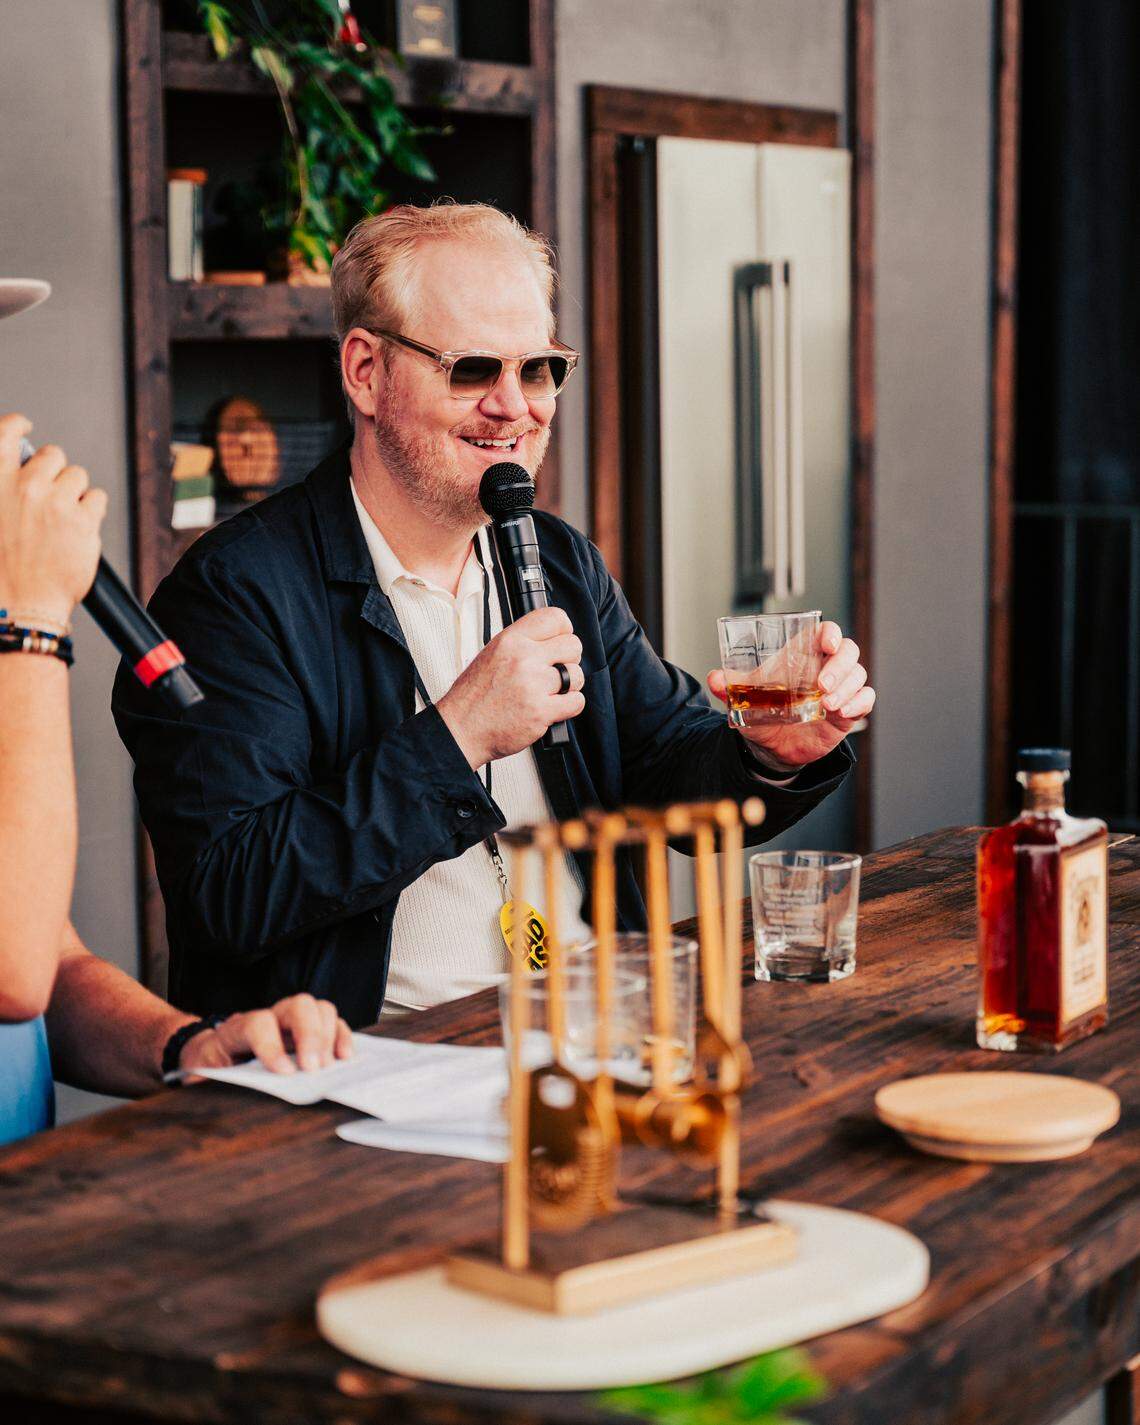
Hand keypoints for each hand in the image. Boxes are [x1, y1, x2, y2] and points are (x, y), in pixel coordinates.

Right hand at [0, 414, 105, 628]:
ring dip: (74, 493)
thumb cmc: (1, 571)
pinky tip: (78, 529)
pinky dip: (92, 511)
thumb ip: (2, 491)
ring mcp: (55, 502)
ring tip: (62, 520)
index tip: (25, 426)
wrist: (20, 606)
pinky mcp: (84, 520)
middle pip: (52, 455)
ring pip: (78, 476)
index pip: (6, 433)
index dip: (18, 426)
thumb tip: (18, 472)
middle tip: (49, 499)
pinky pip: (97, 498)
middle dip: (54, 473)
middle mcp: (24, 486)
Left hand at [178, 994, 353, 1076]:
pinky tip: (344, 1059)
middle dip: (310, 1035)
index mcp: (237, 1029)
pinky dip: (342, 1038)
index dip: (272, 1046)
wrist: (211, 1058)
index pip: (258, 1024)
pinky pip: (333, 1023)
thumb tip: (238, 1105)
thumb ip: (221, 1086)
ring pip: (319, 1009)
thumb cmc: (212, 1071)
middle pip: (298, 1006)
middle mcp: (270, 1017)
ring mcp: (291, 1021)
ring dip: (329, 1036)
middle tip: (314, 1069)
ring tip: (329, 1068)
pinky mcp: (309, 1030)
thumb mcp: (207, 1080)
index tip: (284, 1073)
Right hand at [437, 605, 585, 766]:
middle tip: (555, 671)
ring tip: (549, 692)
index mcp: (510, 640)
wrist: (462, 729)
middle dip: (568, 659)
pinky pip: (576, 701)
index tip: (561, 640)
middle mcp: (523, 659)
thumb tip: (552, 638)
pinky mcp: (541, 711)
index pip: (554, 618)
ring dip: (568, 686)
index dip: (564, 630)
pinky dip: (569, 706)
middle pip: (573, 645)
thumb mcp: (492, 654)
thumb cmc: (475, 696)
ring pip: (576, 675)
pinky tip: (552, 706)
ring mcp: (533, 685)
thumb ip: (522, 643)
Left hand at [707, 621, 874, 769]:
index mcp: (802, 656)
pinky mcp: (849, 711)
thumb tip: (713, 679)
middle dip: (840, 665)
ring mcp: (840, 689)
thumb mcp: (745, 700)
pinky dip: (859, 704)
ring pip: (859, 674)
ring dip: (847, 687)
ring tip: (827, 705)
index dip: (830, 633)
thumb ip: (731, 687)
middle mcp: (825, 668)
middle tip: (822, 684)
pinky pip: (866, 700)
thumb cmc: (763, 713)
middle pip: (848, 651)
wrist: (773, 748)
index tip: (827, 643)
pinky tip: (842, 713)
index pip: (824, 633)